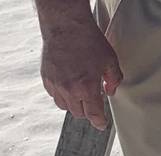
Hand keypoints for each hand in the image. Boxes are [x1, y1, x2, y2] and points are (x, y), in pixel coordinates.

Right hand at [38, 7, 122, 129]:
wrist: (66, 27)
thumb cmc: (89, 42)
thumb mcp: (111, 61)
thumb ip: (114, 80)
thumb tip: (111, 92)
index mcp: (87, 88)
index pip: (93, 115)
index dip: (99, 122)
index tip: (102, 124)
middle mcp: (69, 89)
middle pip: (79, 113)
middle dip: (88, 110)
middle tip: (93, 100)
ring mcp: (56, 84)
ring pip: (64, 106)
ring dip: (73, 104)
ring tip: (80, 93)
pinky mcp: (46, 78)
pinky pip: (54, 95)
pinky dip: (61, 94)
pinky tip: (68, 85)